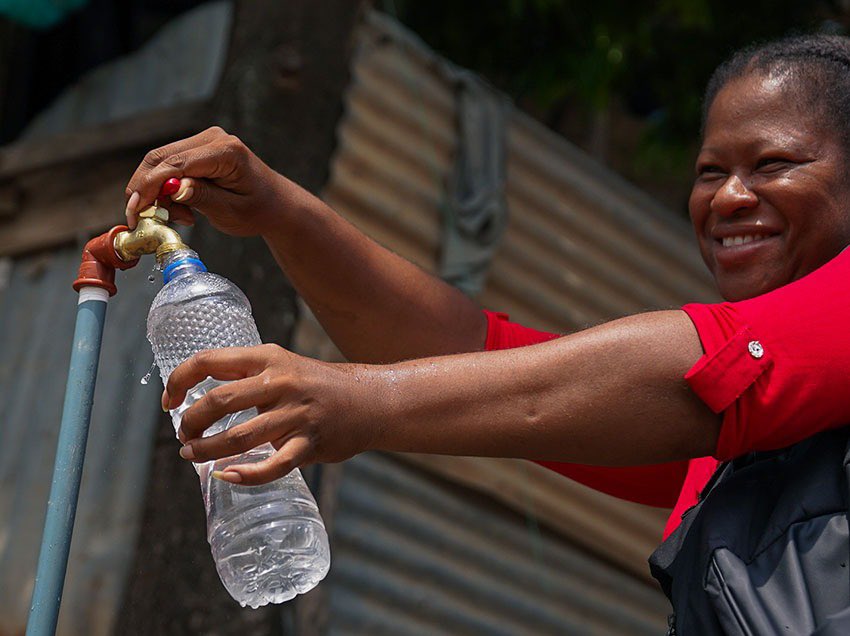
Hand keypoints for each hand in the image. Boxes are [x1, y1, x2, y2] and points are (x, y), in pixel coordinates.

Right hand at [124, 126, 307, 235]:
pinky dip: (166, 189)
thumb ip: (202, 198)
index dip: (149, 187)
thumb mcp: (232, 212)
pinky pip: (170, 165)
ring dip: (157, 192)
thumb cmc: (258, 210)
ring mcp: (205, 141)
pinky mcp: (198, 149)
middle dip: (145, 190)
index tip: (135, 212)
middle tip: (142, 219)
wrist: (275, 205)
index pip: (176, 164)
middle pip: (161, 158)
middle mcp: (213, 138)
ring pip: (160, 162)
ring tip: (181, 218)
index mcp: (226, 152)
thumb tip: (174, 189)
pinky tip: (184, 209)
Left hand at [163, 344, 378, 484]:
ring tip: (194, 457)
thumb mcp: (283, 366)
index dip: (179, 381)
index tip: (169, 402)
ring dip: (207, 452)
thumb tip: (202, 403)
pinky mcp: (309, 442)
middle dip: (191, 424)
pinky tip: (228, 477)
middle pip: (217, 401)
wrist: (368, 400)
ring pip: (239, 437)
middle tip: (186, 438)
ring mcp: (296, 413)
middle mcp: (280, 381)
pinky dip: (247, 475)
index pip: (207, 361)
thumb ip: (248, 379)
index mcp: (267, 357)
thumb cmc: (317, 386)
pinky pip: (274, 465)